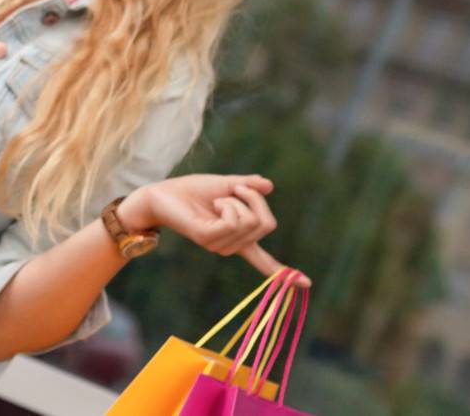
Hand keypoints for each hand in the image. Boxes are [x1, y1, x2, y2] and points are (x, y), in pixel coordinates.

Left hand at [121, 174, 309, 285]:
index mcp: (237, 237)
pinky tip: (214, 204)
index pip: (263, 260)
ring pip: (251, 221)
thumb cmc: (191, 190)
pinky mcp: (209, 239)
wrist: (162, 192)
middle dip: (253, 198)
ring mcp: (220, 245)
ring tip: (216, 199)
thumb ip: (248, 186)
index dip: (286, 272)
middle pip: (266, 224)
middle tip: (231, 190)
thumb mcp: (226, 184)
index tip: (307, 284)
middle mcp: (231, 246)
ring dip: (236, 199)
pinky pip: (235, 221)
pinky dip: (228, 204)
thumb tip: (269, 185)